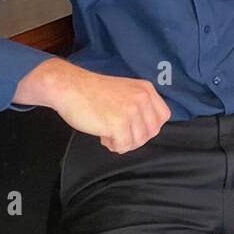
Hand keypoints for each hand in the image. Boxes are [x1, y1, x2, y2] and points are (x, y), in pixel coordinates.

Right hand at [15, 59, 170, 153]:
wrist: (70, 87)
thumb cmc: (93, 92)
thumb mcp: (125, 91)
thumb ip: (139, 105)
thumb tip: (145, 129)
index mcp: (146, 89)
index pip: (163, 116)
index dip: (149, 127)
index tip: (135, 129)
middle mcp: (142, 98)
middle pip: (152, 131)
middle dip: (136, 138)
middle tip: (119, 134)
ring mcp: (131, 111)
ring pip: (139, 140)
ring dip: (123, 143)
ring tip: (109, 134)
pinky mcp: (119, 123)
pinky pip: (124, 145)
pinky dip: (114, 146)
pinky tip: (103, 137)